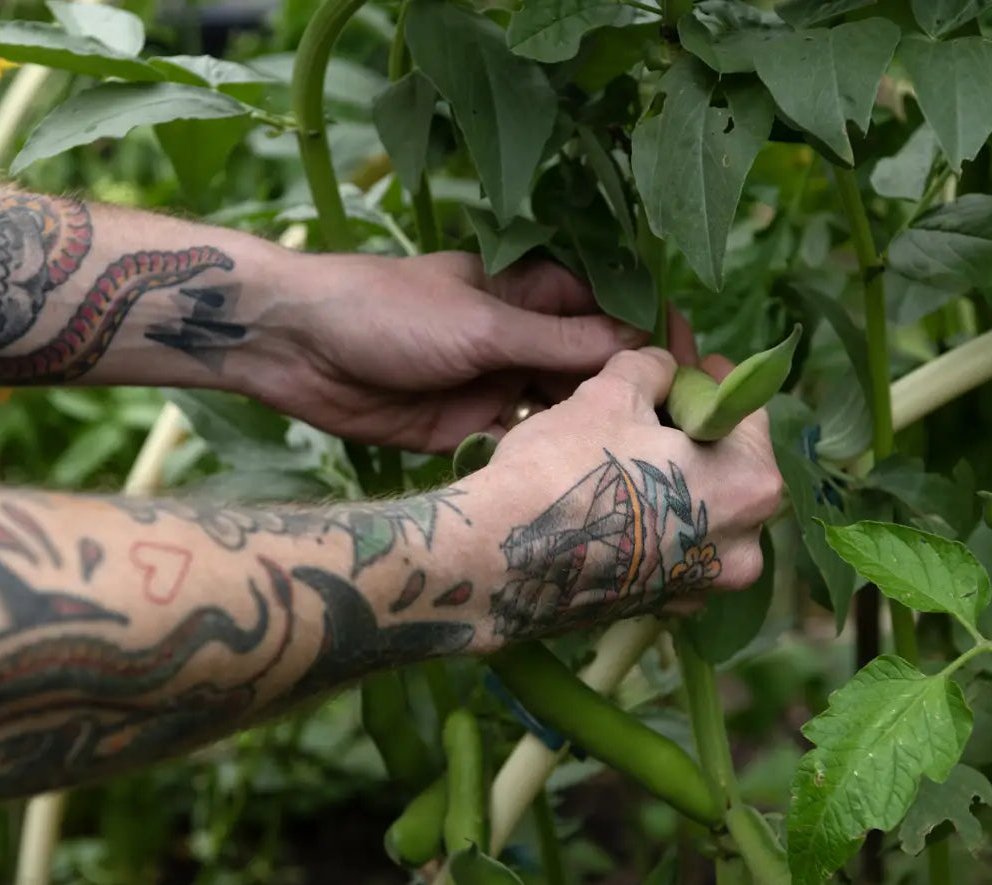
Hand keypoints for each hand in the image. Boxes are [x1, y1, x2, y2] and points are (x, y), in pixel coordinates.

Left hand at [243, 251, 696, 451]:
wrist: (294, 347)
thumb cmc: (387, 311)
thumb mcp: (482, 325)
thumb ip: (558, 344)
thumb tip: (642, 351)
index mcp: (532, 292)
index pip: (614, 312)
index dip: (657, 340)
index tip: (697, 377)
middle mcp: (523, 339)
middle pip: (596, 368)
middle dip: (634, 397)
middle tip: (680, 442)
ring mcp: (497, 386)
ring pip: (564, 412)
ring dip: (594, 435)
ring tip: (642, 471)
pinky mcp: (468, 431)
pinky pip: (523, 447)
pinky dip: (548, 461)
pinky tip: (582, 485)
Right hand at [465, 347, 782, 641]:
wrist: (502, 561)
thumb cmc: (568, 468)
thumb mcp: (612, 394)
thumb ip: (652, 369)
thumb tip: (664, 367)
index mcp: (750, 486)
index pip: (746, 413)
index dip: (710, 380)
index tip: (685, 366)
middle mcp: (744, 546)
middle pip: (726, 467)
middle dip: (691, 433)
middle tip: (649, 405)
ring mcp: (704, 585)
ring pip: (698, 511)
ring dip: (671, 478)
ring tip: (625, 448)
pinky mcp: (663, 606)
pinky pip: (671, 548)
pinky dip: (652, 521)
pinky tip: (613, 499)